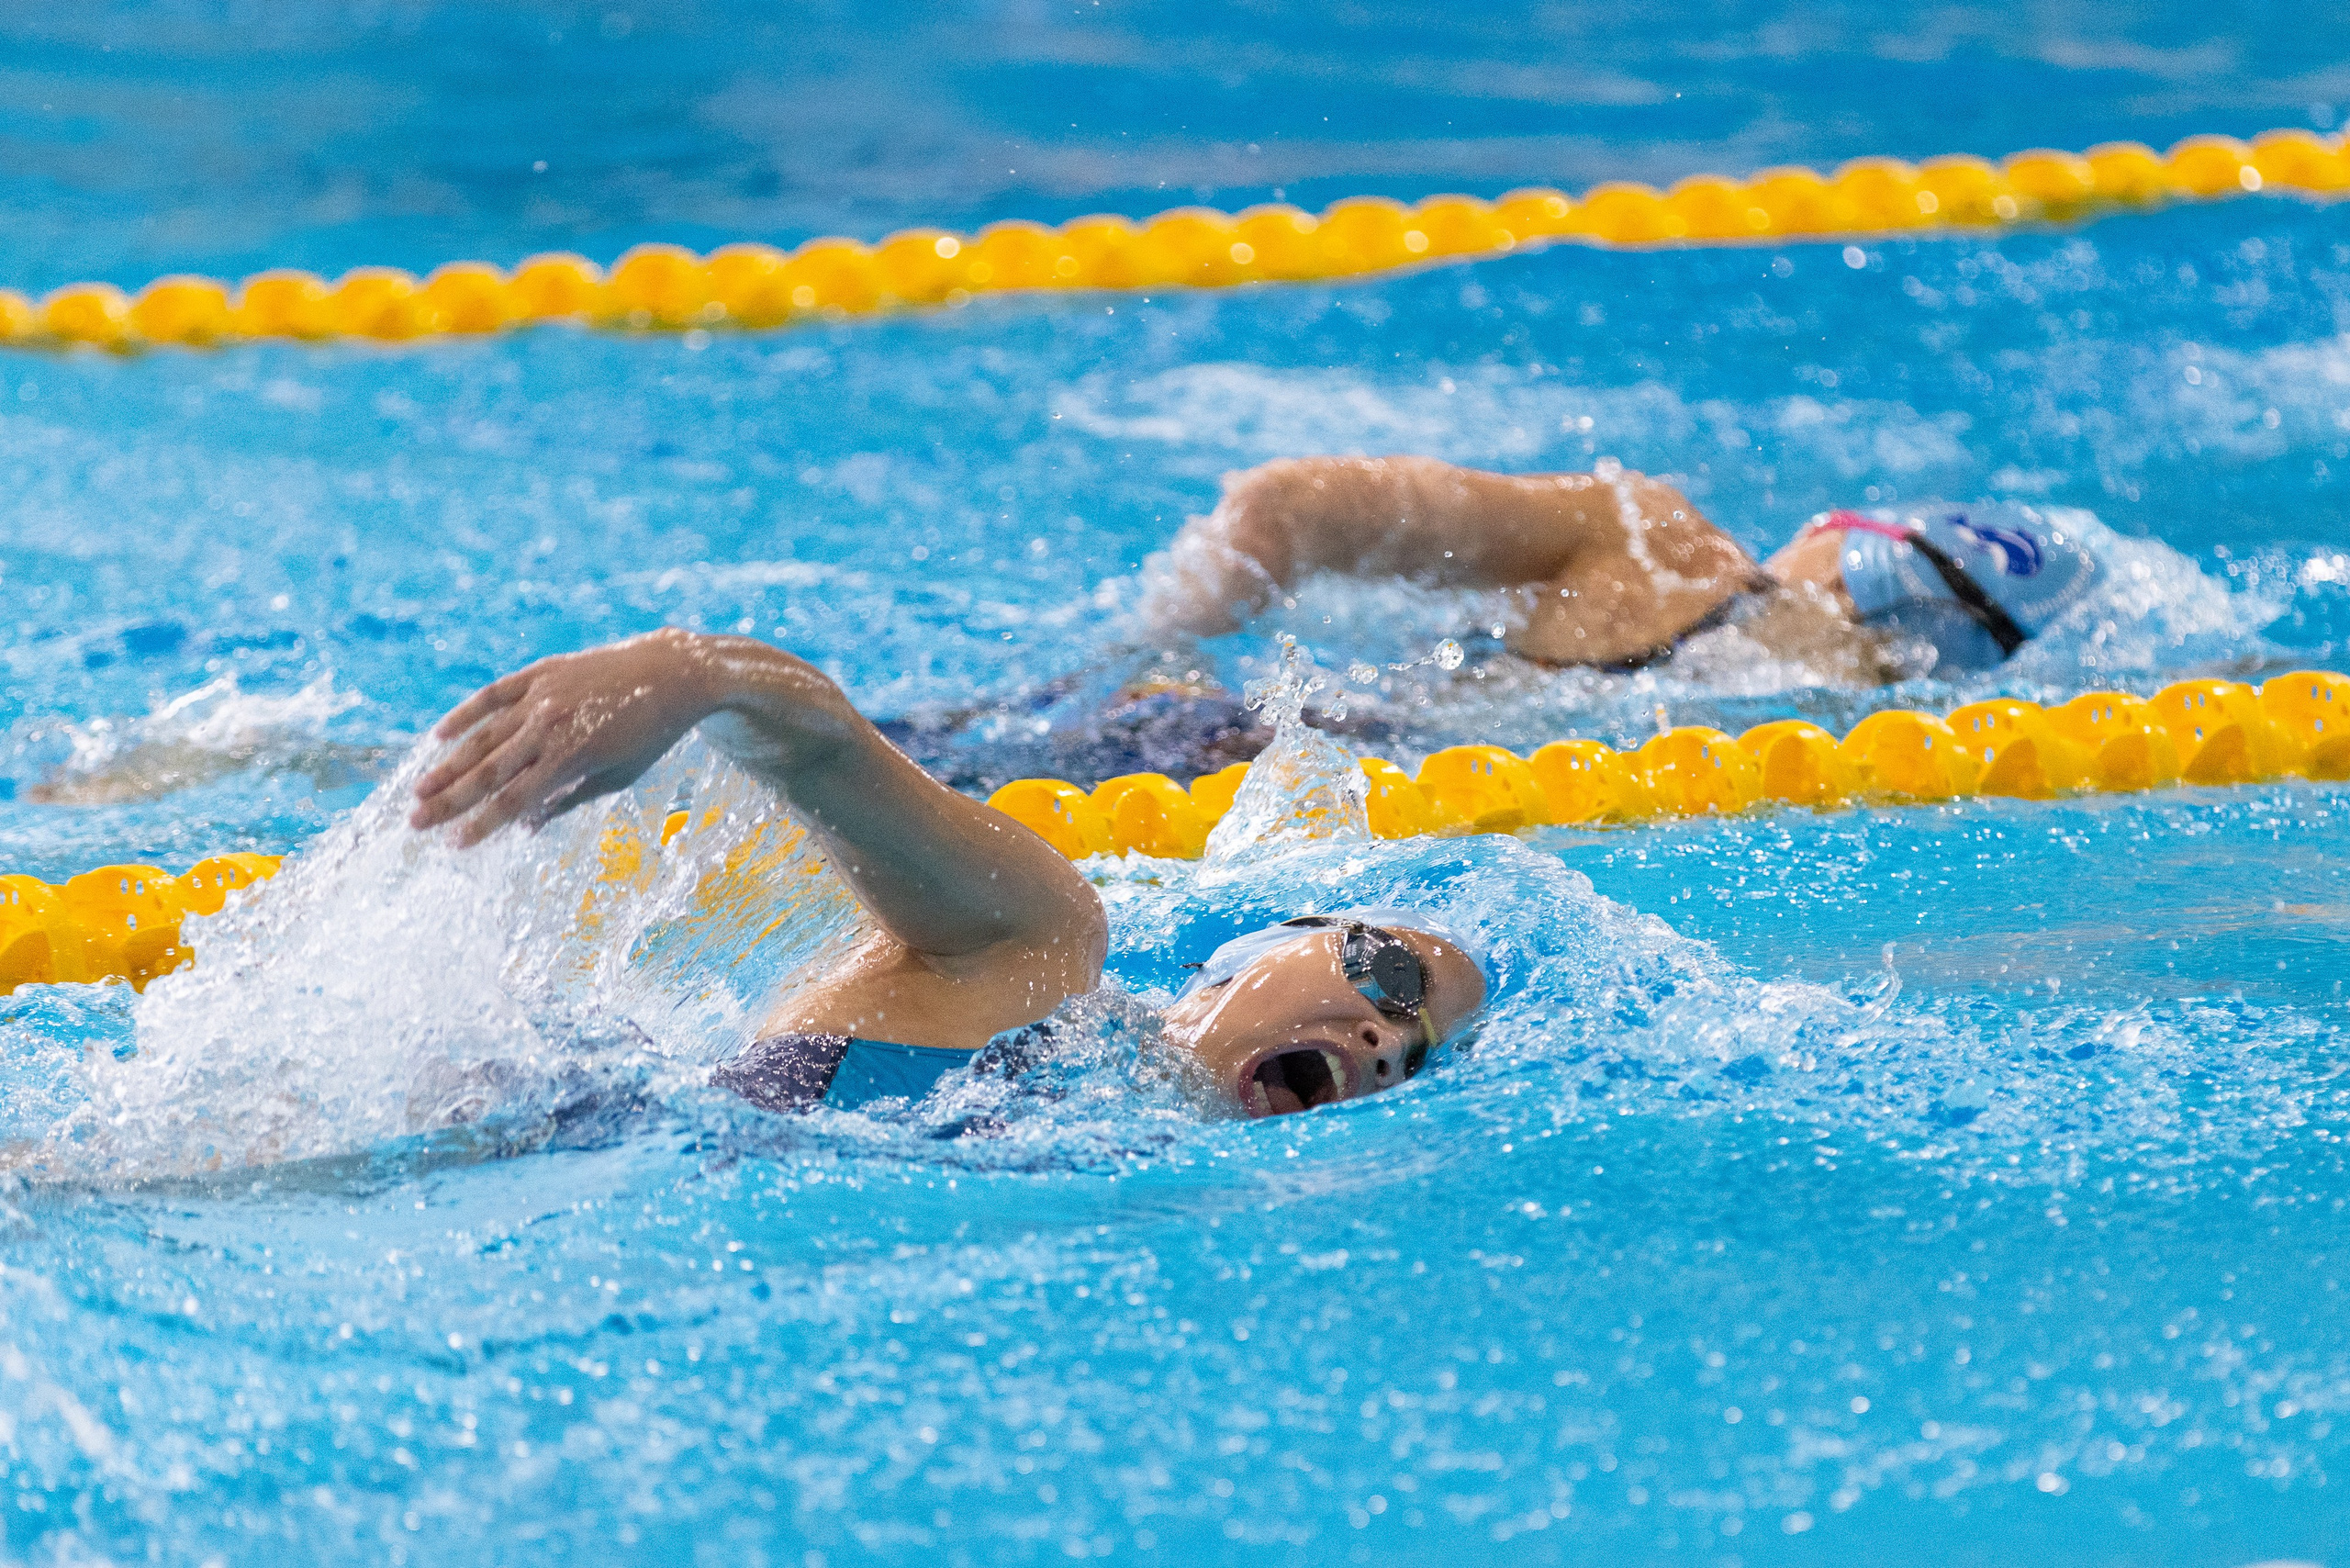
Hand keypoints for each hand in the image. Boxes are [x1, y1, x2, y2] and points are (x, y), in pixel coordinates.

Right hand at [410, 629, 711, 846]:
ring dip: (447, 765)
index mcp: (572, 758)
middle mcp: (550, 726)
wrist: (673, 673)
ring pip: (483, 736)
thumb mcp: (618, 776)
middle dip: (449, 801)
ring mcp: (542, 695)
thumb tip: (525, 827)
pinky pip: (493, 694)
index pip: (514, 800)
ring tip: (418, 790)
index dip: (481, 825)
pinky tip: (439, 736)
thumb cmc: (650, 734)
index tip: (453, 845)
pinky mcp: (541, 671)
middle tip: (415, 824)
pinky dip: (465, 714)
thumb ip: (569, 799)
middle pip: (489, 772)